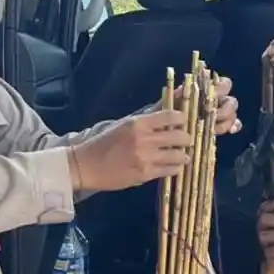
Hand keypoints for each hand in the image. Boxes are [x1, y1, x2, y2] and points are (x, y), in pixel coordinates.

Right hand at [70, 110, 191, 192]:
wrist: (86, 165)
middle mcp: (143, 139)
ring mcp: (145, 158)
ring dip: (183, 155)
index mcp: (138, 123)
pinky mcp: (144, 174)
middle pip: (180, 136)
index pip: (172, 116)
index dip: (182, 119)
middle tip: (185, 141)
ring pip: (179, 155)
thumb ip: (150, 115)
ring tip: (182, 155)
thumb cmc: (106, 142)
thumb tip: (173, 99)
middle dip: (187, 138)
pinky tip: (173, 166)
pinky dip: (176, 168)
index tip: (183, 122)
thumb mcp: (126, 123)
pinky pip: (170, 170)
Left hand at [172, 75, 241, 135]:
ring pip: (233, 114)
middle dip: (225, 110)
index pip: (224, 84)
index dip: (221, 90)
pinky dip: (233, 127)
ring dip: (226, 122)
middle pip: (231, 101)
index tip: (212, 96)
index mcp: (206, 89)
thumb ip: (178, 94)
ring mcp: (220, 113)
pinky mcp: (221, 126)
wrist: (164, 128)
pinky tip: (230, 131)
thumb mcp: (169, 101)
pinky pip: (234, 125)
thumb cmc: (167, 111)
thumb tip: (184, 88)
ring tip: (214, 129)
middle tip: (214, 117)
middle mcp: (216, 99)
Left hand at [257, 198, 273, 273]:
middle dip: (261, 223)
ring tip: (266, 242)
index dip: (268, 205)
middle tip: (262, 228)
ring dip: (263, 238)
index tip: (264, 209)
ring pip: (265, 235)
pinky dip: (269, 253)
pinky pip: (271, 251)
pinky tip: (270, 255)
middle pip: (266, 218)